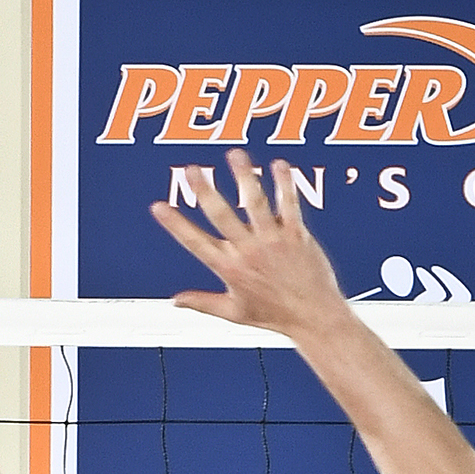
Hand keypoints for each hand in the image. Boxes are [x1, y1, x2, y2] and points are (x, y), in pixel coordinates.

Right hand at [149, 149, 358, 339]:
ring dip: (244, 177)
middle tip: (191, 170)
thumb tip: (176, 301)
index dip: (175, 224)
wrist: (315, 318)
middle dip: (205, 191)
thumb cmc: (275, 316)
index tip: (159, 207)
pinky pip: (289, 205)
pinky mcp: (297, 236)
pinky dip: (284, 184)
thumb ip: (202, 302)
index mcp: (229, 269)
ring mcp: (273, 242)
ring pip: (255, 203)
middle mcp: (249, 252)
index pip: (195, 242)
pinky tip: (277, 165)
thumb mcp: (234, 312)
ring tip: (234, 155)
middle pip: (222, 215)